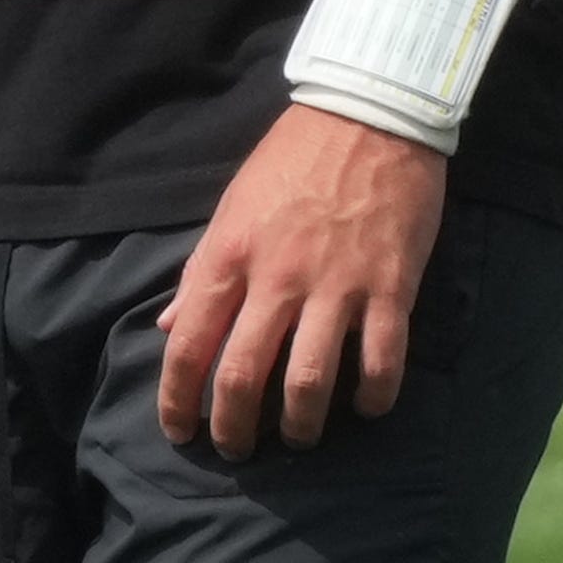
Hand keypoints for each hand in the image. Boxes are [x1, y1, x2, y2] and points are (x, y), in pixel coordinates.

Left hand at [158, 102, 449, 456]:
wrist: (371, 114)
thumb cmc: (293, 159)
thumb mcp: (233, 207)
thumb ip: (202, 269)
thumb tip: (171, 327)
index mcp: (230, 256)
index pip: (189, 347)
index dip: (178, 402)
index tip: (181, 431)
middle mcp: (277, 278)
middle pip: (242, 378)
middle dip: (233, 429)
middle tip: (238, 449)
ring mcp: (337, 285)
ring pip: (308, 383)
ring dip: (300, 426)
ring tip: (300, 437)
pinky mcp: (391, 286)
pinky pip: (382, 361)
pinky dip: (373, 397)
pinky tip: (367, 406)